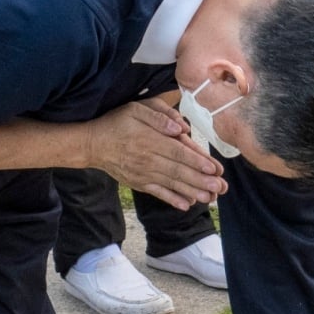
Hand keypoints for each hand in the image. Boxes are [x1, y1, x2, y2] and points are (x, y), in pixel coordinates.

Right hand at [87, 98, 225, 209]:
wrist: (93, 144)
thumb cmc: (117, 123)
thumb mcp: (136, 109)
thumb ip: (158, 115)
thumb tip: (179, 127)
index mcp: (150, 139)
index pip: (178, 152)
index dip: (197, 161)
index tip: (214, 168)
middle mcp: (148, 159)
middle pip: (179, 171)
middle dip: (201, 180)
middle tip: (220, 187)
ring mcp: (143, 174)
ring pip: (171, 184)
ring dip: (192, 191)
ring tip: (210, 198)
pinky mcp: (139, 183)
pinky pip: (158, 193)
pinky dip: (172, 199)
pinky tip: (186, 204)